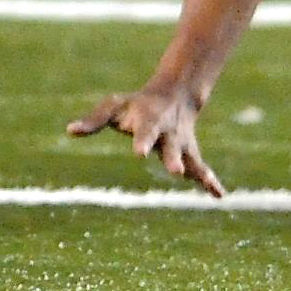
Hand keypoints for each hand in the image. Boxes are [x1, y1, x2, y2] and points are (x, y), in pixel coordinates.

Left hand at [67, 85, 225, 196]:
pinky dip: (212, 182)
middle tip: (175, 173)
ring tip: (208, 185)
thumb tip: (70, 131)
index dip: (142, 142)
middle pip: (171, 148)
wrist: (173, 94)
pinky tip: (220, 196)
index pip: (145, 132)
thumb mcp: (112, 107)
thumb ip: (93, 121)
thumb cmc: (135, 104)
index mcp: (149, 121)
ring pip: (192, 159)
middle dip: (173, 160)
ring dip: (199, 172)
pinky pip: (202, 169)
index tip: (139, 154)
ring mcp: (182, 144)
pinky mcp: (191, 154)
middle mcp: (168, 133)